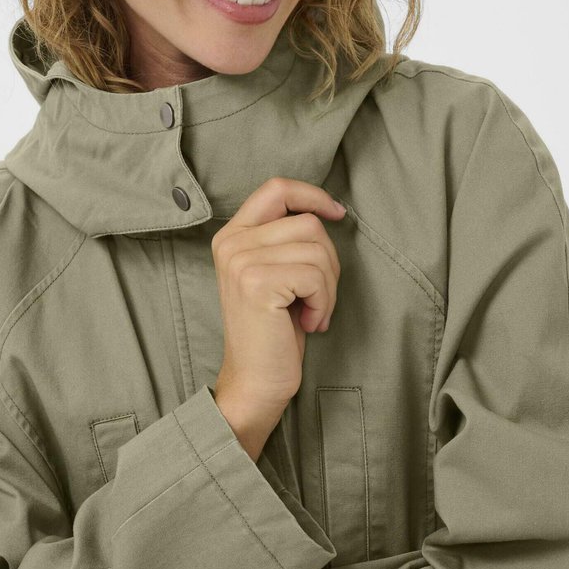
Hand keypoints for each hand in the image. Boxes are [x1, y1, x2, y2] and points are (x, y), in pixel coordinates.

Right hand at [213, 176, 345, 424]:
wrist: (255, 381)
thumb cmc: (274, 330)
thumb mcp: (275, 273)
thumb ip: (286, 238)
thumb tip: (327, 210)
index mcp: (232, 235)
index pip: (276, 188)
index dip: (312, 195)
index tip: (336, 213)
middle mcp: (231, 243)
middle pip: (307, 222)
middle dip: (328, 260)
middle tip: (317, 297)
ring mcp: (241, 261)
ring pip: (316, 248)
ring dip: (327, 286)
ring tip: (311, 312)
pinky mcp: (257, 283)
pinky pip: (315, 276)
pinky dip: (323, 302)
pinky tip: (308, 322)